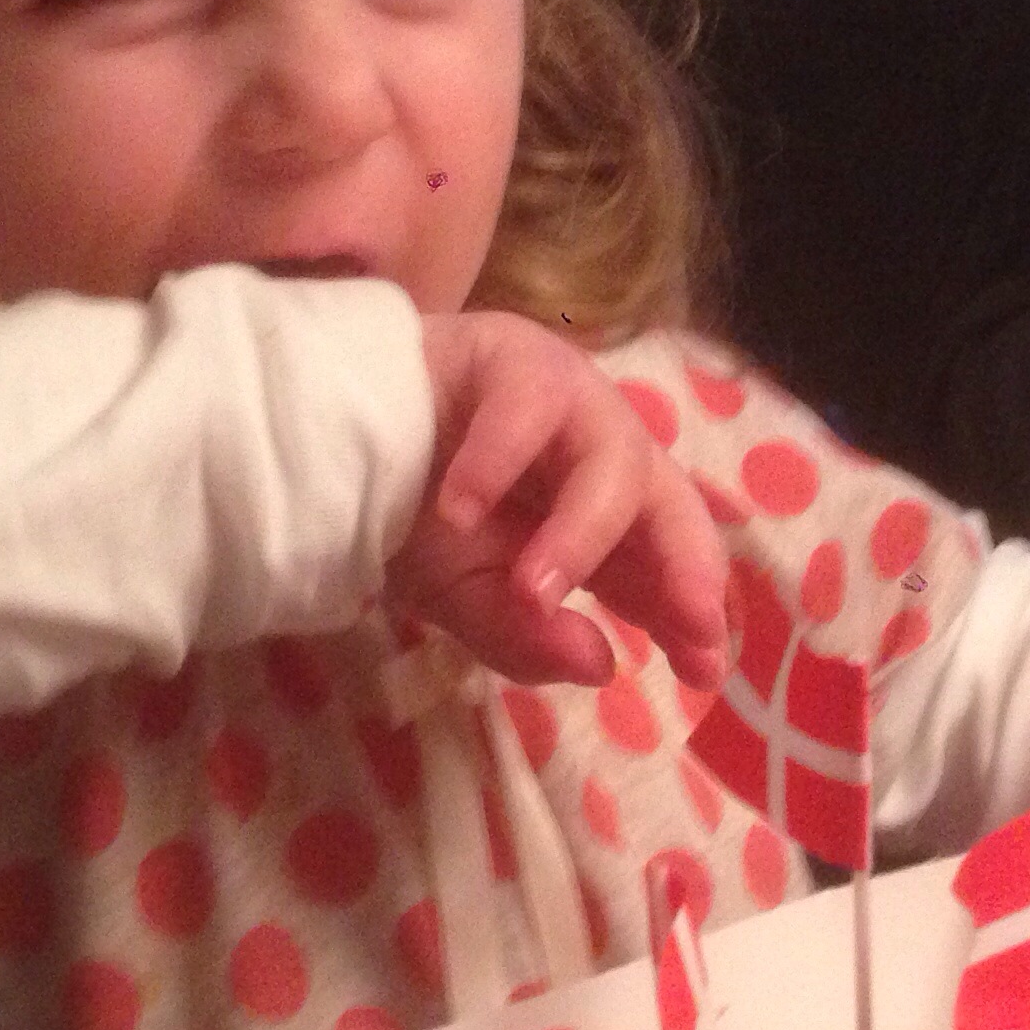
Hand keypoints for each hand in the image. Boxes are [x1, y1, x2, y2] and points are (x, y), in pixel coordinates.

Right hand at [391, 314, 730, 692]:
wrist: (327, 439)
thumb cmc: (408, 516)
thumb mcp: (462, 600)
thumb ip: (525, 639)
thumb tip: (600, 665)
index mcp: (602, 525)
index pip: (666, 571)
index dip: (690, 617)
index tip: (703, 671)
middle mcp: (601, 458)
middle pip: (672, 505)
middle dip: (687, 565)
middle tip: (688, 623)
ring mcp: (568, 404)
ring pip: (613, 459)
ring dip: (580, 534)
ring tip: (532, 590)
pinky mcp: (518, 358)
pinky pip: (526, 407)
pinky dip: (493, 463)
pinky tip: (458, 511)